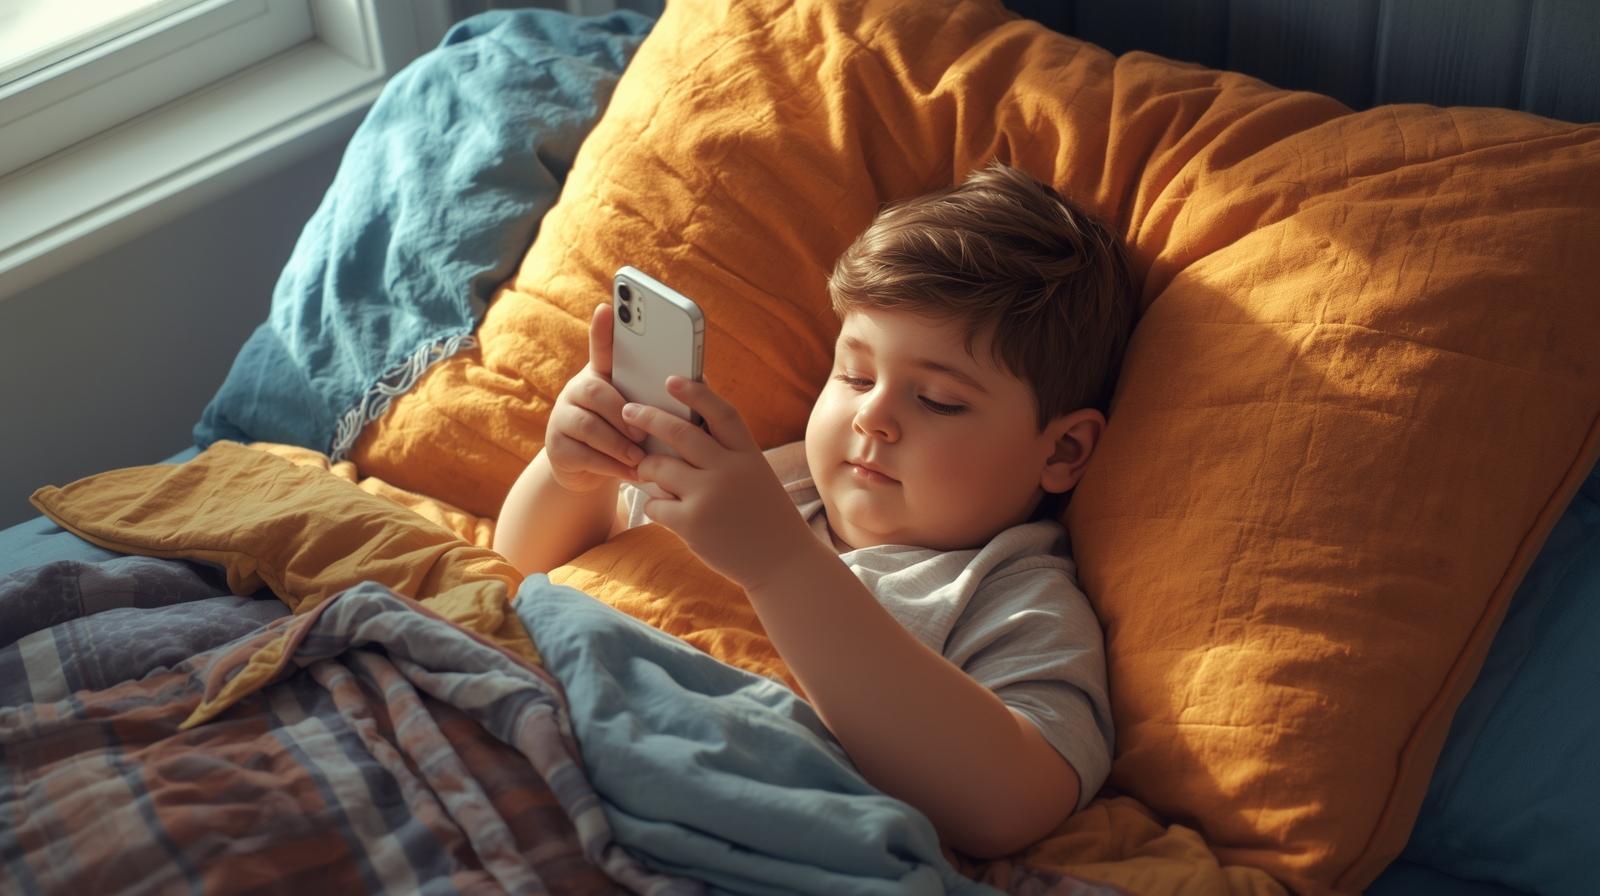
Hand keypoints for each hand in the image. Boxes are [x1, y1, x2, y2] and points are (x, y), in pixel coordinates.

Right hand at [543, 303, 649, 493]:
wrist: (590, 471)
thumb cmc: (626, 435)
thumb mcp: (641, 413)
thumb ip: (659, 396)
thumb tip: (699, 381)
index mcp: (602, 376)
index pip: (601, 347)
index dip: (603, 328)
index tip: (608, 307)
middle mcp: (577, 391)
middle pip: (593, 390)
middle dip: (622, 413)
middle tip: (644, 432)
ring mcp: (562, 418)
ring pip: (589, 426)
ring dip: (620, 444)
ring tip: (639, 457)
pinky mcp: (557, 448)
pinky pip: (585, 455)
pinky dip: (612, 466)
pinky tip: (630, 472)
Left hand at [624, 376, 816, 590]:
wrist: (783, 564)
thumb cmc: (764, 516)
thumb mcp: (755, 476)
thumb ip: (725, 455)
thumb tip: (679, 432)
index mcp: (748, 454)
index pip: (720, 412)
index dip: (695, 392)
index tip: (672, 380)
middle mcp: (729, 470)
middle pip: (679, 432)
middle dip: (648, 418)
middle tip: (628, 411)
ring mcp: (709, 496)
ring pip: (659, 467)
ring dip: (647, 467)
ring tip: (646, 470)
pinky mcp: (692, 523)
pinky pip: (655, 503)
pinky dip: (654, 504)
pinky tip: (664, 510)